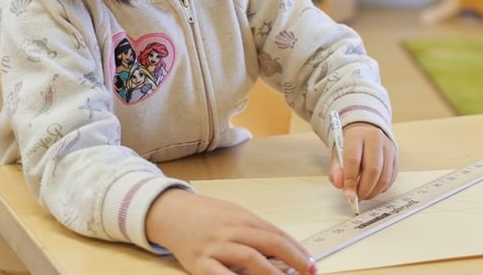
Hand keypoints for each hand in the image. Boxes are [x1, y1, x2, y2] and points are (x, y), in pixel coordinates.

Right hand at [145, 188, 315, 274]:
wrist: (171, 212)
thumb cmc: (206, 215)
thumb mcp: (233, 215)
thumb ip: (254, 231)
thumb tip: (281, 249)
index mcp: (244, 218)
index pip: (277, 234)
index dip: (297, 249)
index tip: (311, 263)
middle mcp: (232, 230)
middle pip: (269, 243)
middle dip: (293, 259)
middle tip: (309, 272)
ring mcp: (216, 246)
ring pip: (250, 258)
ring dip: (272, 273)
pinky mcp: (199, 262)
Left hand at [329, 123, 398, 202]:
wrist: (366, 133)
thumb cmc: (351, 146)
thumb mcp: (338, 154)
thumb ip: (336, 169)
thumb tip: (339, 184)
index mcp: (357, 135)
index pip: (354, 160)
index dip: (350, 180)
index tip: (348, 194)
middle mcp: (375, 139)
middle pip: (373, 169)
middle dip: (364, 189)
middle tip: (356, 198)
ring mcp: (388, 148)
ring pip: (384, 177)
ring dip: (373, 191)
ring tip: (363, 194)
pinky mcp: (395, 158)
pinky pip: (391, 179)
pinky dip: (381, 189)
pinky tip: (372, 188)